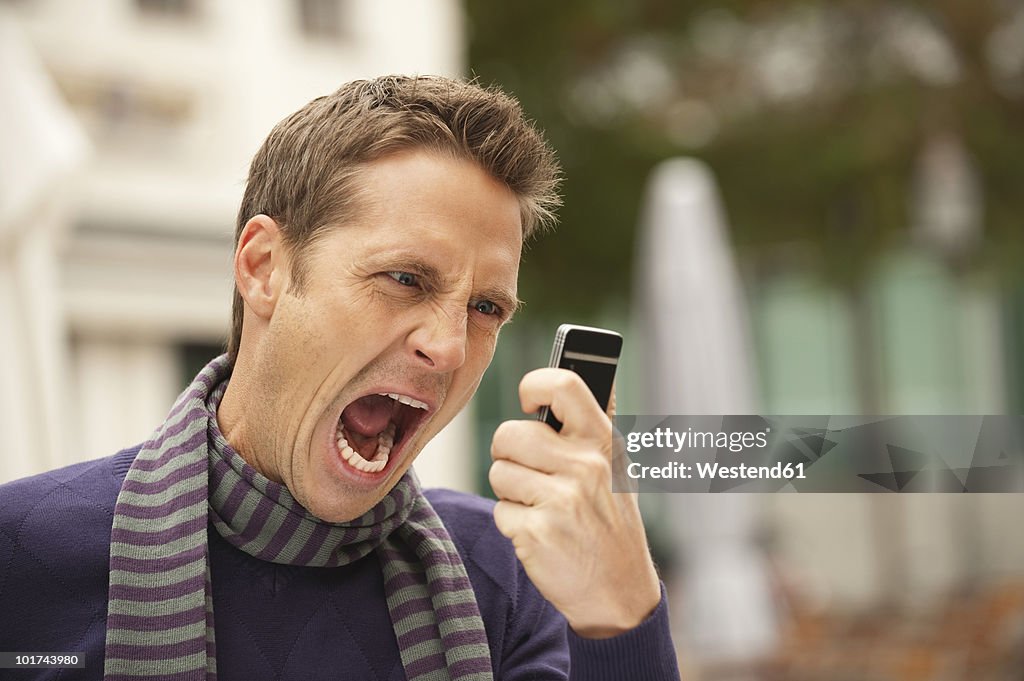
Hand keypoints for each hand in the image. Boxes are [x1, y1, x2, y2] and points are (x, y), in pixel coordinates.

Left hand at [489, 368, 660, 637]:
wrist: (621, 593)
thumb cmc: (612, 522)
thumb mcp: (616, 468)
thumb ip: (596, 423)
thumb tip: (592, 368)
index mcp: (602, 442)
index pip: (562, 386)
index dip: (534, 385)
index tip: (529, 402)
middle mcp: (584, 466)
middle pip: (509, 434)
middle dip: (508, 454)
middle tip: (528, 471)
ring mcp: (560, 500)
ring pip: (499, 473)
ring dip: (511, 491)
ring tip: (542, 506)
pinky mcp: (537, 533)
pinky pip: (501, 511)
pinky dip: (514, 524)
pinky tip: (542, 533)